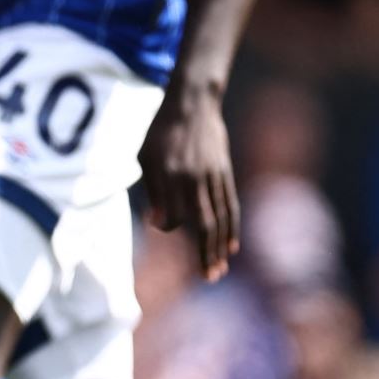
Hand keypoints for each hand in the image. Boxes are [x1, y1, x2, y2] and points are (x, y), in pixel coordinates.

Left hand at [139, 86, 239, 280]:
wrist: (193, 100)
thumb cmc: (161, 130)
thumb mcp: (145, 156)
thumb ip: (153, 190)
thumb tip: (158, 224)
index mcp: (171, 175)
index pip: (173, 215)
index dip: (167, 225)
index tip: (163, 226)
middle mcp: (195, 179)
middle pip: (205, 224)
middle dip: (207, 254)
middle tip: (209, 278)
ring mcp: (214, 176)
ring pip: (221, 218)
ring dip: (221, 247)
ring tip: (219, 270)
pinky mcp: (225, 172)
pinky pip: (231, 205)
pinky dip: (232, 227)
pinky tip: (232, 246)